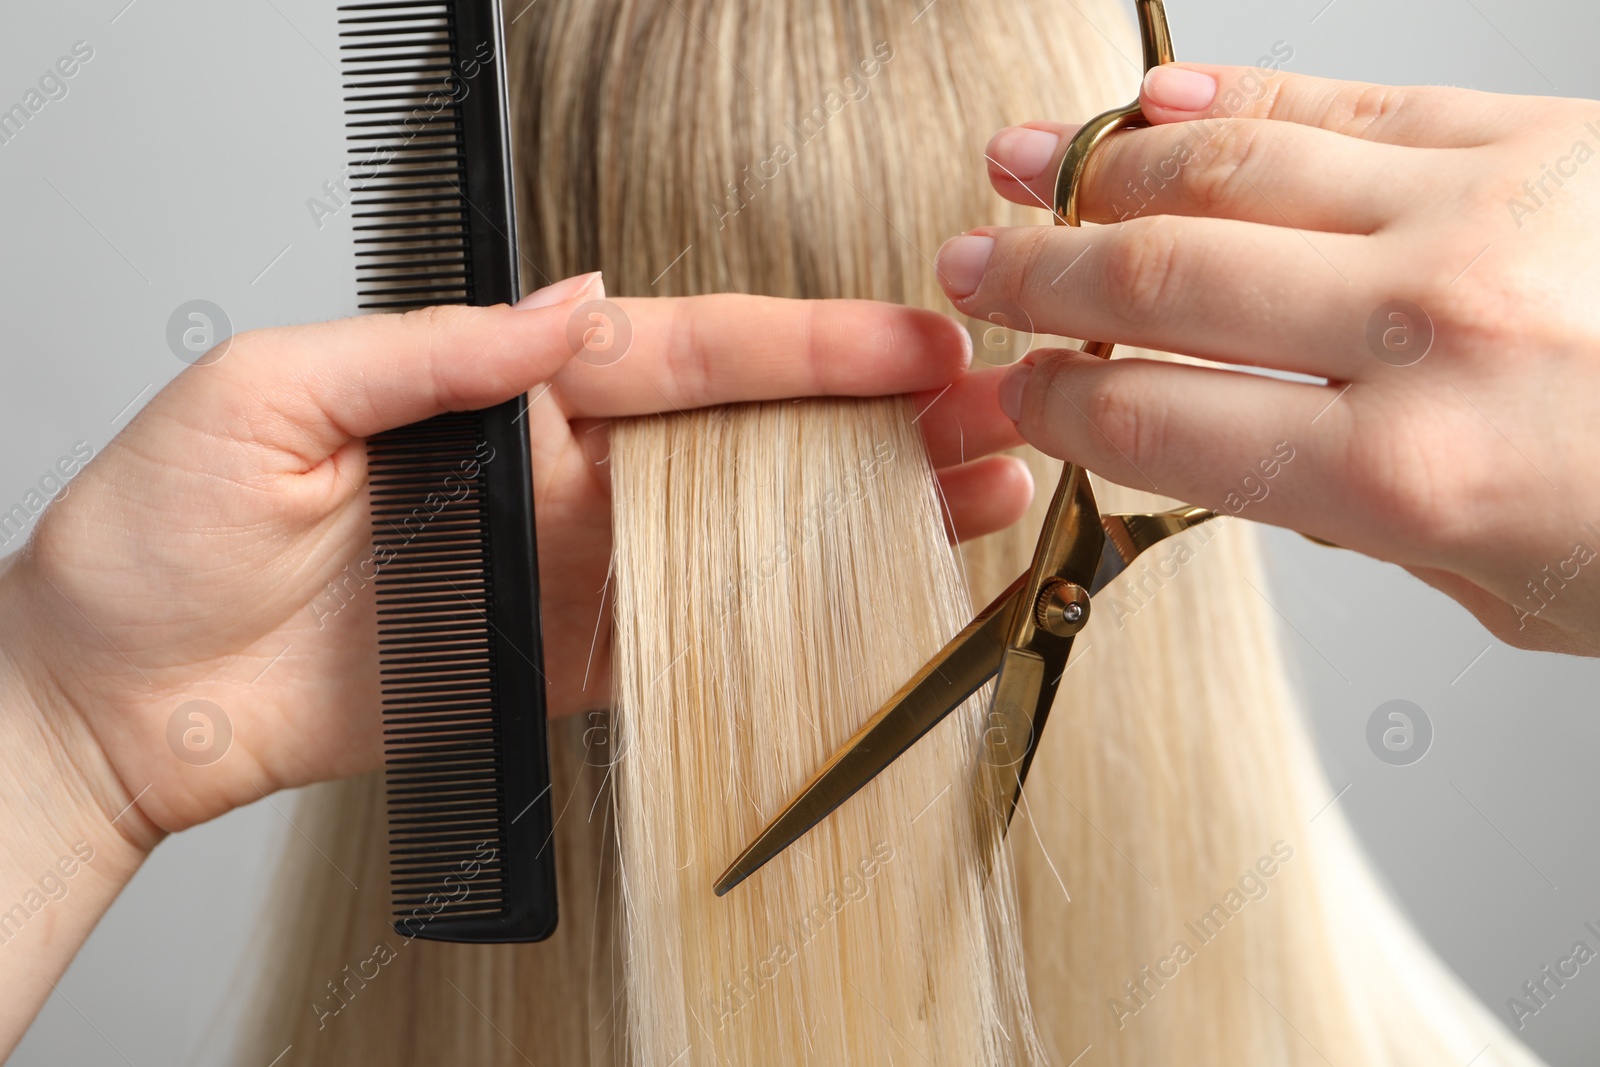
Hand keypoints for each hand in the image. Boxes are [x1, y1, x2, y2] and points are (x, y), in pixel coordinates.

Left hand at [0, 273, 1029, 846]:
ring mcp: (567, 573)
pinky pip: (689, 644)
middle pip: (748, 441)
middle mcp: (554, 476)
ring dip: (861, 519)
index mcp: (503, 392)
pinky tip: (865, 603)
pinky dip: (783, 630)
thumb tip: (572, 308)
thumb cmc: (155, 536)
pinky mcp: (557, 669)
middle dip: (877, 427)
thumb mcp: (275, 391)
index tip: (911, 339)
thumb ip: (437, 351)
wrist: (115, 698)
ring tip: (973, 500)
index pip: (686, 354)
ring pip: (745, 538)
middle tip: (990, 419)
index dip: (808, 346)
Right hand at [940, 63, 1599, 654]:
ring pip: (1231, 172)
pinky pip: (1344, 106)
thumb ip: (1360, 518)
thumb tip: (1250, 447)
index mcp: (1411, 475)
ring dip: (1101, 176)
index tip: (1012, 392)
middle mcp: (1431, 329)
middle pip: (1163, 285)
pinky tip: (1155, 111)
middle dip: (1038, 280)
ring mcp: (1484, 214)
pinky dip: (1231, 103)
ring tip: (1020, 170)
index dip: (1056, 404)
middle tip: (969, 272)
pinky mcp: (1534, 138)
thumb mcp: (1507, 592)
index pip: (1160, 423)